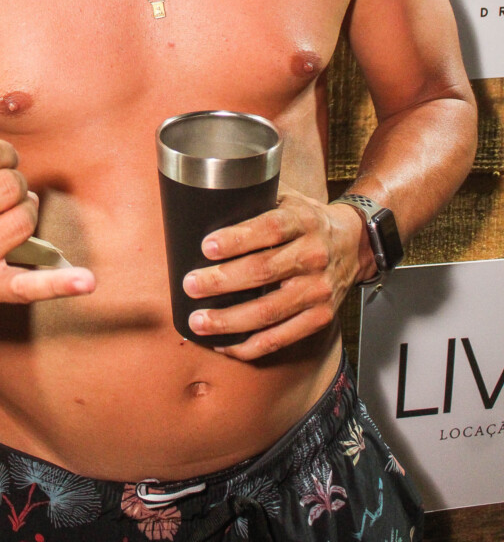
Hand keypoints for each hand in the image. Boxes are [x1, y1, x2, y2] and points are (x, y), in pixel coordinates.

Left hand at [182, 190, 364, 359]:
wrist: (354, 244)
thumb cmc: (307, 220)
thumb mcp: (288, 199)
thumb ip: (256, 198)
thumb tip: (207, 199)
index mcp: (303, 221)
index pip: (270, 229)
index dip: (237, 239)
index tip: (206, 246)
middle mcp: (313, 255)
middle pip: (264, 271)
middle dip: (222, 281)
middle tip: (191, 284)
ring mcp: (318, 290)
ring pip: (269, 311)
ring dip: (229, 320)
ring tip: (198, 321)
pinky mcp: (320, 317)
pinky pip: (281, 338)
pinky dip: (250, 345)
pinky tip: (224, 343)